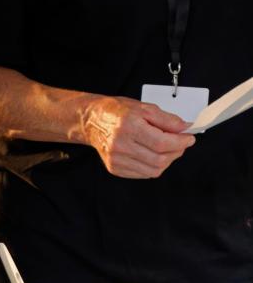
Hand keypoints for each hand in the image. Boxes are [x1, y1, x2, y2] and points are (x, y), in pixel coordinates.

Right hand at [79, 96, 195, 178]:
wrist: (93, 121)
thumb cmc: (117, 112)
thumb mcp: (145, 108)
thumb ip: (168, 119)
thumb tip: (186, 128)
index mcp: (129, 127)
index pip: (162, 143)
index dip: (181, 142)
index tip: (189, 138)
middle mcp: (120, 145)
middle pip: (160, 159)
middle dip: (177, 152)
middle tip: (180, 143)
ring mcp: (116, 159)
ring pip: (153, 170)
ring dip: (167, 161)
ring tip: (166, 149)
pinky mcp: (114, 168)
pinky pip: (143, 174)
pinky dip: (153, 166)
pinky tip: (152, 155)